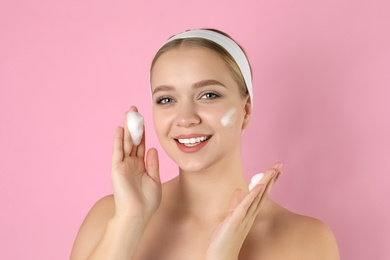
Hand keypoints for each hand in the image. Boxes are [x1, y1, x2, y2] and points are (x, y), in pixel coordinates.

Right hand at [110, 106, 161, 221]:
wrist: (138, 214)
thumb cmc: (147, 202)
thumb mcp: (154, 180)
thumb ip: (153, 164)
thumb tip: (152, 148)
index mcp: (141, 166)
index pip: (141, 145)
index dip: (143, 132)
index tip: (144, 120)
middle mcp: (131, 163)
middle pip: (133, 140)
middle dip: (134, 125)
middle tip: (134, 110)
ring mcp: (123, 165)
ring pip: (126, 142)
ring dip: (127, 128)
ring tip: (129, 113)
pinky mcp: (117, 168)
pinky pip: (118, 151)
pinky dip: (119, 140)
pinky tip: (121, 129)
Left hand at [206, 163, 282, 259]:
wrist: (221, 257)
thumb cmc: (224, 239)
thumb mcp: (230, 218)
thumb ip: (236, 204)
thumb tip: (240, 190)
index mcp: (248, 212)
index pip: (260, 193)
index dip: (268, 181)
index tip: (275, 169)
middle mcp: (250, 214)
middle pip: (263, 193)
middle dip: (270, 178)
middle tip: (279, 164)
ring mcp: (244, 217)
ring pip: (257, 197)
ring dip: (265, 183)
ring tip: (272, 170)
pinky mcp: (236, 220)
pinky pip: (246, 206)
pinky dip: (252, 195)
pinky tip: (259, 186)